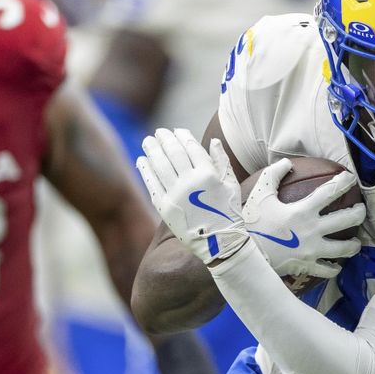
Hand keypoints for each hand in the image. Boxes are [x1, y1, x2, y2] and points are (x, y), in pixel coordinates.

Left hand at [137, 128, 247, 263]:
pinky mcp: (165, 207)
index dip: (182, 135)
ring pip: (160, 165)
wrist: (219, 242)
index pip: (191, 147)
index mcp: (209, 175)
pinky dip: (146, 170)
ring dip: (152, 150)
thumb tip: (213, 140)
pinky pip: (152, 184)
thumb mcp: (232, 185)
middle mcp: (190, 183)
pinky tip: (142, 160)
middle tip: (159, 132)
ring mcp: (176, 195)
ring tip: (148, 141)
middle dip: (164, 139)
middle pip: (173, 152)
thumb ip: (222, 161)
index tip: (176, 131)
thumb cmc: (229, 212)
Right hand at [242, 159, 365, 277]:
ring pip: (344, 249)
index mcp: (303, 210)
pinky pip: (327, 270)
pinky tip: (335, 265)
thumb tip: (287, 163)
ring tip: (355, 243)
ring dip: (353, 245)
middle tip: (360, 210)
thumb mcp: (260, 194)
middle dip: (359, 213)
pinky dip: (334, 268)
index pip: (331, 191)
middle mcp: (313, 230)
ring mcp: (312, 250)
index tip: (351, 178)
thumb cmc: (251, 222)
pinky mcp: (307, 266)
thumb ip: (274, 174)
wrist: (241, 252)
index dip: (345, 182)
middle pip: (347, 219)